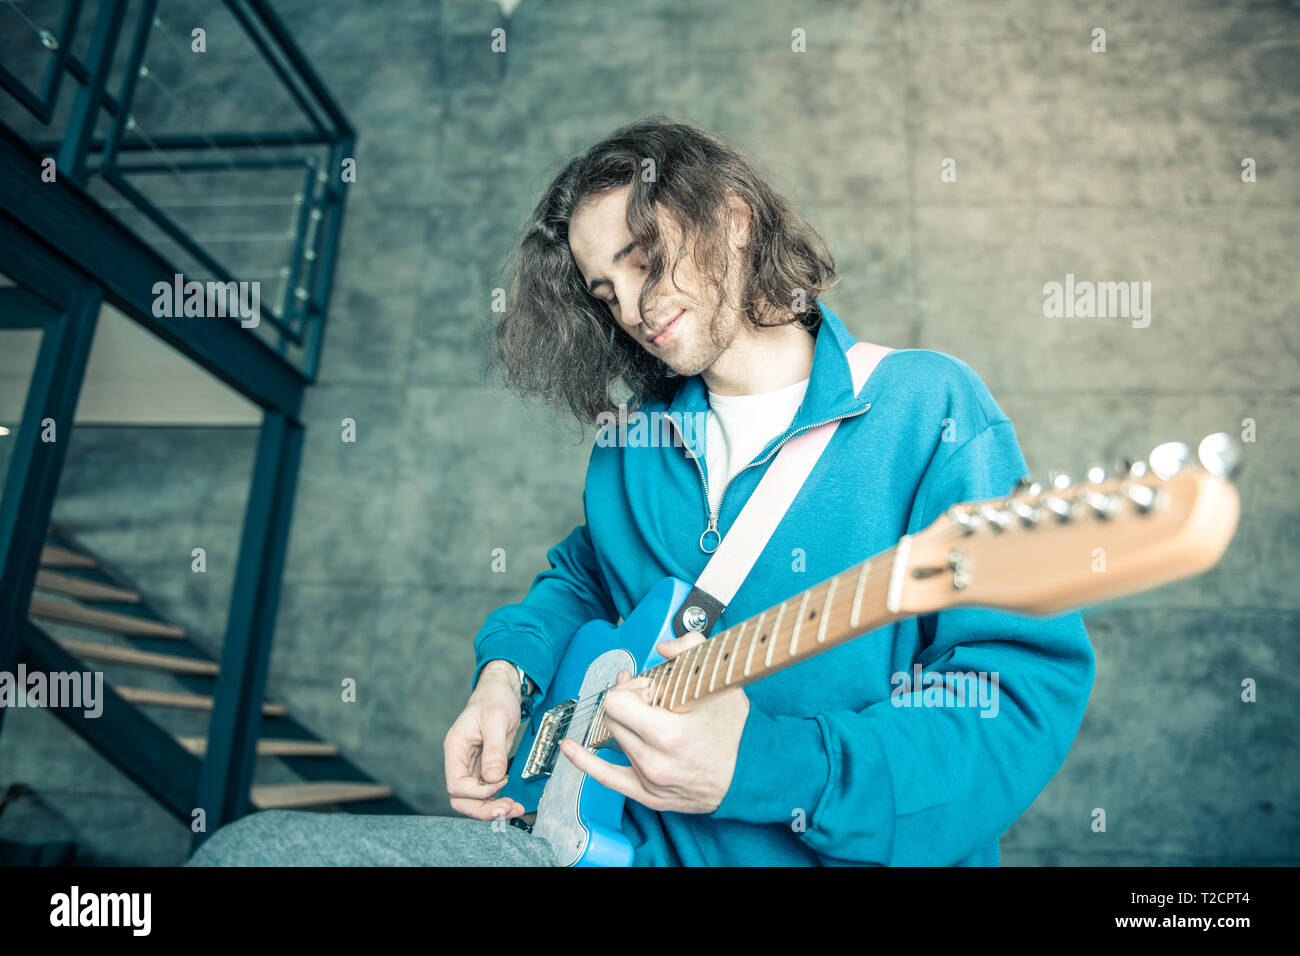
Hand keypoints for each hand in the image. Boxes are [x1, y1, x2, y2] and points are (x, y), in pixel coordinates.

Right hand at [443, 660, 525, 821]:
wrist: (502, 691)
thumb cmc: (495, 699)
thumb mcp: (496, 720)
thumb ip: (494, 749)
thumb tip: (493, 778)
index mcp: (455, 749)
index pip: (456, 784)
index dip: (477, 792)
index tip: (499, 784)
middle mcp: (459, 760)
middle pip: (461, 798)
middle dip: (483, 809)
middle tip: (507, 811)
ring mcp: (471, 766)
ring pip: (473, 799)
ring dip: (492, 808)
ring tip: (514, 809)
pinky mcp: (484, 768)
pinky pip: (486, 792)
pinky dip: (498, 800)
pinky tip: (513, 801)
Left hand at [558, 632, 748, 813]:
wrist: (749, 774)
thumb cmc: (734, 731)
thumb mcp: (721, 684)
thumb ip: (692, 650)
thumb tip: (664, 645)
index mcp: (669, 735)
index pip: (618, 702)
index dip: (631, 689)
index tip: (650, 689)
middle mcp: (654, 761)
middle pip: (611, 718)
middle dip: (627, 701)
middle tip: (651, 698)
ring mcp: (648, 780)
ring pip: (612, 738)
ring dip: (621, 721)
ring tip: (641, 711)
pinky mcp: (646, 794)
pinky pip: (604, 777)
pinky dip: (584, 760)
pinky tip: (570, 747)